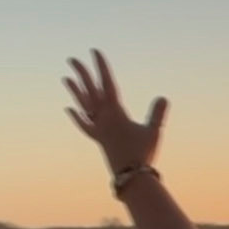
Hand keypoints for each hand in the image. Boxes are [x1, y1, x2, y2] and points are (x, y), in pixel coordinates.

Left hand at [63, 50, 165, 173]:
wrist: (130, 176)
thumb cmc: (143, 154)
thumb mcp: (153, 132)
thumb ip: (157, 114)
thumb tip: (163, 98)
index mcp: (114, 113)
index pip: (106, 84)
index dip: (101, 67)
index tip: (94, 51)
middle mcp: (102, 118)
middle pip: (89, 91)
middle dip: (82, 74)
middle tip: (72, 59)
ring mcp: (98, 128)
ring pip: (83, 105)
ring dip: (75, 91)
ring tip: (65, 78)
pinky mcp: (99, 139)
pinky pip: (85, 125)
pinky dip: (76, 116)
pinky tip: (69, 108)